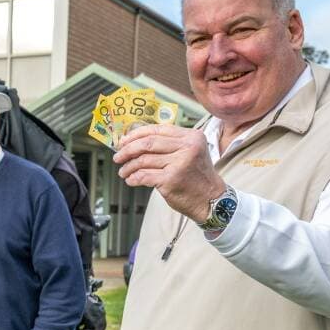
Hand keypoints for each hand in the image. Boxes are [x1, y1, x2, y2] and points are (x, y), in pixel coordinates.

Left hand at [111, 124, 225, 223]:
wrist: (211, 199)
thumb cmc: (197, 177)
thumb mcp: (190, 152)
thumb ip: (170, 144)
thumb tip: (137, 141)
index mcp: (191, 136)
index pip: (157, 129)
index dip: (136, 134)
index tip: (124, 141)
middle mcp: (187, 147)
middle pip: (147, 143)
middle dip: (128, 149)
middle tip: (118, 156)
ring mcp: (179, 163)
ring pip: (143, 160)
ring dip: (129, 167)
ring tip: (123, 172)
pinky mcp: (171, 179)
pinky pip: (144, 175)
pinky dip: (134, 178)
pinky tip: (131, 180)